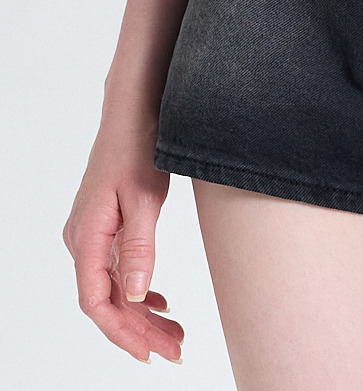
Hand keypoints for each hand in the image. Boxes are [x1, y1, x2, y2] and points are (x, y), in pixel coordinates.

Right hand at [63, 122, 184, 364]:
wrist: (133, 109)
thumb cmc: (138, 145)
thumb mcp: (144, 196)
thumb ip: (140, 247)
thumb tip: (139, 294)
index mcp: (87, 237)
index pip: (98, 303)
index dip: (123, 334)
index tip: (150, 355)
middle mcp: (84, 241)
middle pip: (109, 302)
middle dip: (140, 331)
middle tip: (177, 350)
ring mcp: (93, 235)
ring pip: (115, 288)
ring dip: (143, 314)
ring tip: (176, 333)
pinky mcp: (106, 227)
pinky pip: (118, 271)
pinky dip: (140, 290)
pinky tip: (161, 301)